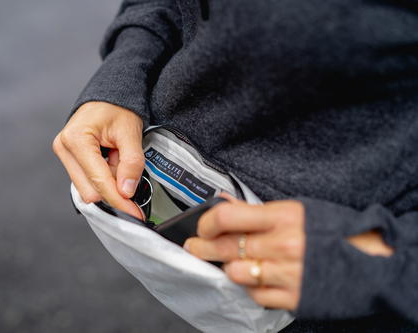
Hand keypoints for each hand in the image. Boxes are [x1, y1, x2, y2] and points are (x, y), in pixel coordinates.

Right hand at [53, 102, 144, 218]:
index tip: (134, 213)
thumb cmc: (118, 109)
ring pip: (88, 188)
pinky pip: (87, 180)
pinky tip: (110, 162)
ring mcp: (64, 155)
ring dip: (108, 181)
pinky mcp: (69, 160)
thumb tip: (126, 191)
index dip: (119, 201)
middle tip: (128, 169)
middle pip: (90, 191)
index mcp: (77, 139)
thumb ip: (131, 163)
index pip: (99, 182)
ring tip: (117, 159)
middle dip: (114, 188)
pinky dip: (104, 177)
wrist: (108, 97)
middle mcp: (64, 148)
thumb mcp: (130, 133)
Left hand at [183, 196, 393, 310]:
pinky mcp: (294, 298)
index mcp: (283, 217)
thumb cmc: (336, 231)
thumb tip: (224, 203)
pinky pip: (255, 296)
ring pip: (237, 274)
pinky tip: (255, 278)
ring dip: (230, 269)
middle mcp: (282, 245)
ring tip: (232, 263)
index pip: (228, 217)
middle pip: (226, 248)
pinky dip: (250, 288)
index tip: (202, 227)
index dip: (206, 223)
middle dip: (203, 248)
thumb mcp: (299, 210)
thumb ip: (258, 211)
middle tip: (195, 247)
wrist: (374, 261)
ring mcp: (287, 274)